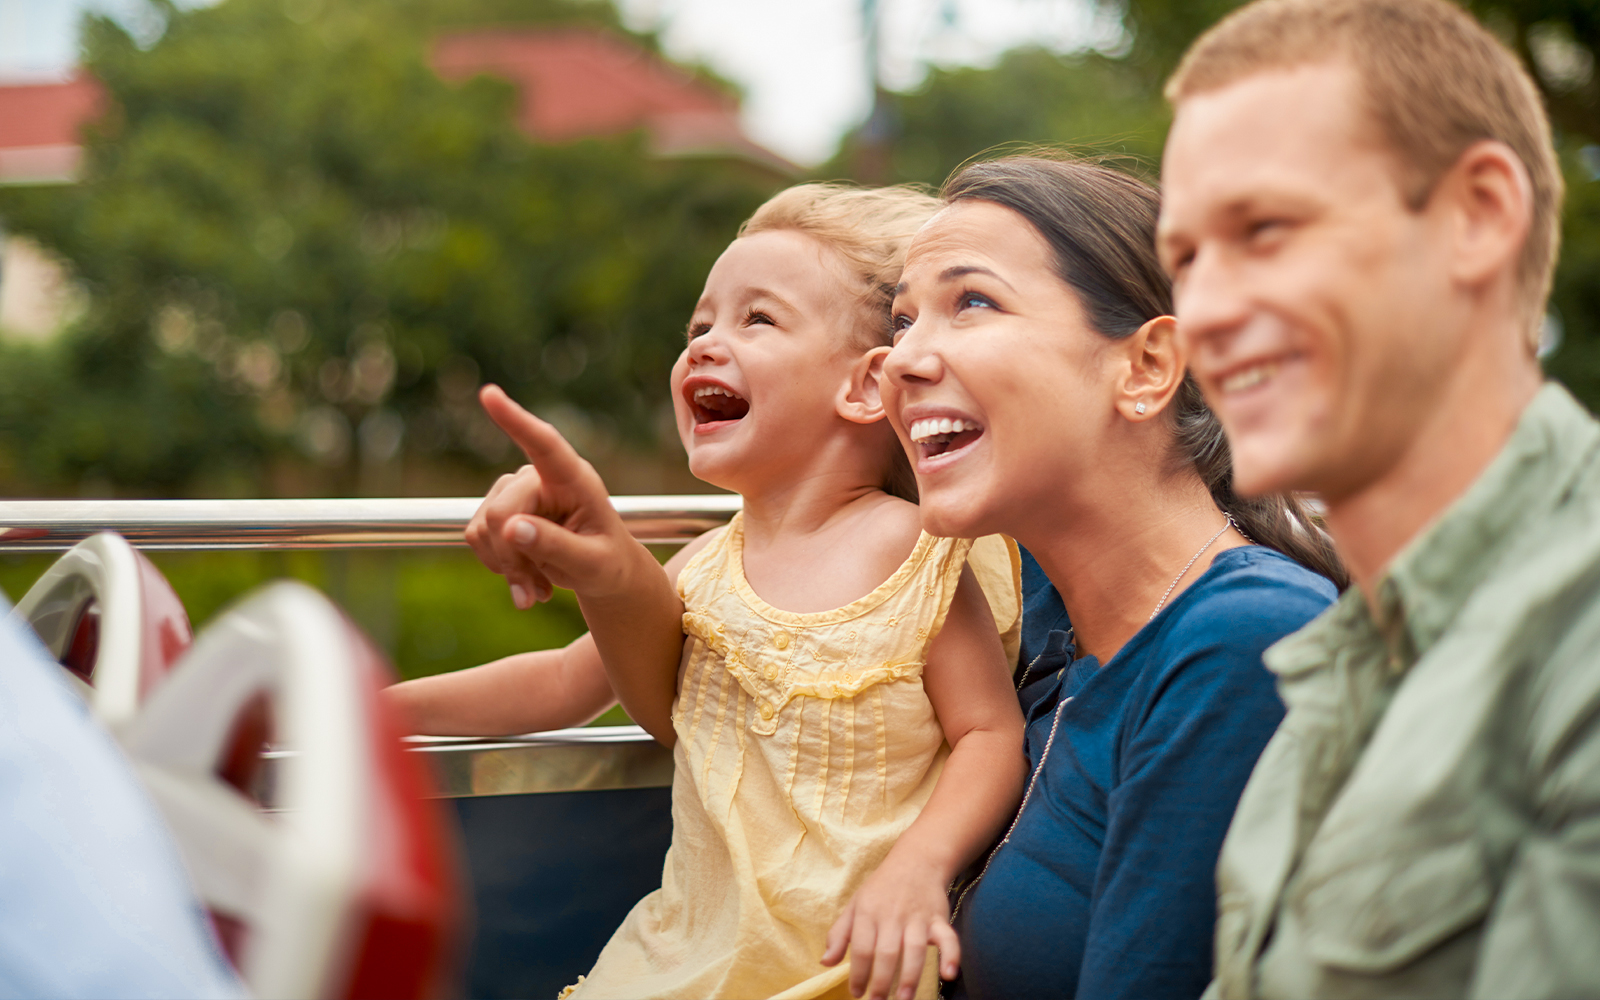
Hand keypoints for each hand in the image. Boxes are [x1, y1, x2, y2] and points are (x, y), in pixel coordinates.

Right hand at [464, 384, 649, 606]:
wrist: (601, 574)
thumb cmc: (608, 563)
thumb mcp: (594, 564)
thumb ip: (558, 546)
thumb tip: (513, 528)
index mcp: (575, 479)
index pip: (545, 444)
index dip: (516, 420)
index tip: (490, 394)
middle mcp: (540, 478)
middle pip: (501, 512)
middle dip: (512, 556)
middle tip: (536, 590)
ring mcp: (515, 492)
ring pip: (484, 528)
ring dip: (507, 566)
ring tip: (538, 585)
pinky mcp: (498, 511)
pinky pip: (477, 538)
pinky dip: (498, 567)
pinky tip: (526, 582)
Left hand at [821, 855, 960, 999]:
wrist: (916, 861)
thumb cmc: (881, 889)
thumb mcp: (855, 905)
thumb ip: (839, 935)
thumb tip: (825, 962)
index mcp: (868, 912)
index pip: (861, 948)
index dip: (858, 973)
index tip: (856, 993)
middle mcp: (892, 915)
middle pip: (886, 952)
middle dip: (881, 981)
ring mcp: (917, 917)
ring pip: (914, 948)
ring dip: (910, 976)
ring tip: (904, 998)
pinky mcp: (939, 918)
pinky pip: (948, 938)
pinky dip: (951, 955)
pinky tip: (949, 974)